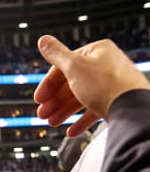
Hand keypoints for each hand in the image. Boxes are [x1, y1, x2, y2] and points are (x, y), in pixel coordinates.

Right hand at [34, 36, 149, 135]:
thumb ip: (56, 55)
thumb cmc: (106, 85)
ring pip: (81, 98)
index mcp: (97, 52)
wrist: (132, 109)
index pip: (64, 66)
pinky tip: (71, 131)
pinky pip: (94, 110)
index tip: (39, 99)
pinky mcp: (116, 102)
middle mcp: (105, 66)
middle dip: (55, 101)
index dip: (48, 84)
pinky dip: (81, 121)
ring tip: (53, 122)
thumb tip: (43, 40)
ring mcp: (112, 84)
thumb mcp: (74, 67)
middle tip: (43, 114)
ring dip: (64, 111)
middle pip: (72, 83)